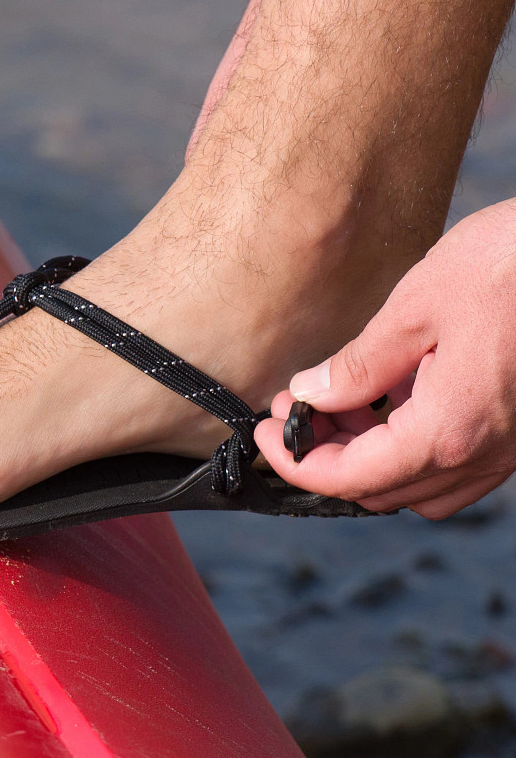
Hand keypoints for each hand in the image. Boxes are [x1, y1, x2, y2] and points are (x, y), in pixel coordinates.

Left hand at [254, 198, 515, 517]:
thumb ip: (357, 366)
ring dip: (367, 458)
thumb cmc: (513, 266)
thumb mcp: (416, 309)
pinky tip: (391, 400)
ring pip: (418, 489)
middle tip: (296, 412)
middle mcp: (481, 454)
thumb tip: (309, 396)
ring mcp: (506, 450)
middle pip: (379, 491)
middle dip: (327, 459)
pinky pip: (453, 466)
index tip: (266, 434)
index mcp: (448, 430)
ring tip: (338, 404)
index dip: (295, 463)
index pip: (349, 478)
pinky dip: (408, 448)